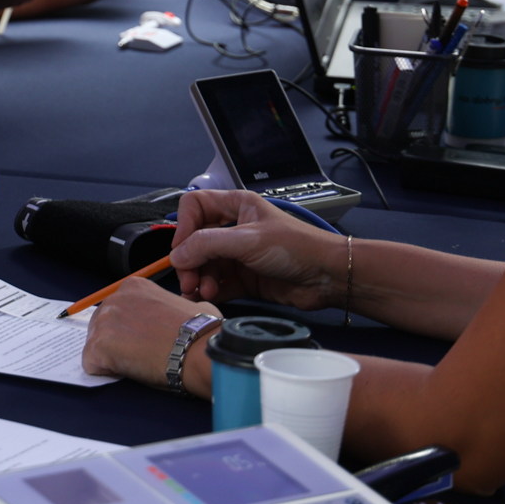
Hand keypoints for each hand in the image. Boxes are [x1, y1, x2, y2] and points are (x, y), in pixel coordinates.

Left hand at [82, 276, 220, 388]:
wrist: (196, 349)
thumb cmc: (198, 330)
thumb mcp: (185, 303)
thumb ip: (169, 305)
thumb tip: (177, 315)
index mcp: (133, 287)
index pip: (118, 310)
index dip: (128, 328)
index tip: (142, 339)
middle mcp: (114, 299)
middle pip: (102, 325)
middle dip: (116, 341)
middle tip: (139, 354)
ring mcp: (103, 322)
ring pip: (95, 344)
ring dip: (111, 356)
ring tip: (137, 363)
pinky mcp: (97, 346)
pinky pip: (91, 364)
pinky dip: (105, 371)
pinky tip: (128, 370)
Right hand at [171, 190, 345, 310]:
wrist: (327, 277)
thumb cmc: (298, 247)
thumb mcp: (248, 240)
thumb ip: (208, 245)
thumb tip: (177, 255)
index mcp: (236, 206)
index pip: (195, 207)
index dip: (184, 227)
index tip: (182, 250)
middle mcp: (234, 228)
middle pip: (195, 241)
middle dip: (189, 261)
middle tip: (188, 280)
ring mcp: (238, 254)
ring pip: (203, 265)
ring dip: (199, 279)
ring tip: (204, 292)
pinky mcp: (244, 279)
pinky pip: (216, 284)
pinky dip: (209, 291)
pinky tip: (209, 298)